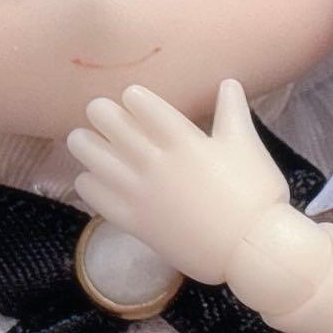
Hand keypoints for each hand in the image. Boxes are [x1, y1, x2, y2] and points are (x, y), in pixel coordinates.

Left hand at [66, 79, 290, 283]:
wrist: (251, 250)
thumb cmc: (254, 193)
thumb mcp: (246, 144)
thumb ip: (232, 110)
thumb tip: (228, 81)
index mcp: (183, 139)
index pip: (145, 107)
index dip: (133, 97)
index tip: (129, 95)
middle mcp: (156, 162)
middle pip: (115, 128)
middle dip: (101, 114)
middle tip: (96, 110)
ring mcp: (143, 193)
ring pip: (99, 161)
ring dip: (85, 145)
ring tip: (78, 138)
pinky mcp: (137, 222)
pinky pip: (101, 200)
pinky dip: (89, 185)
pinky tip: (85, 178)